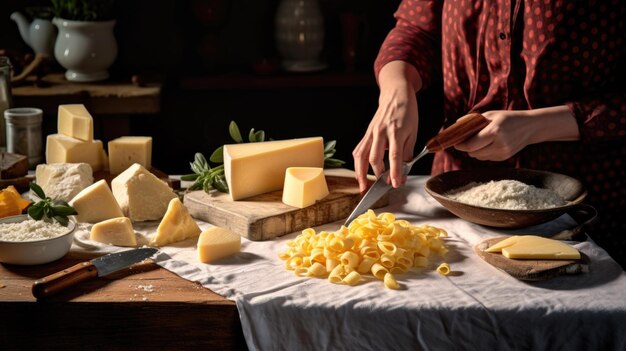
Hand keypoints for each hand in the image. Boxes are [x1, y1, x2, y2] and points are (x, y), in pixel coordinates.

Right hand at [353, 62, 421, 191]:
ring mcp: (371, 133)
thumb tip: (404, 170)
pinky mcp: (366, 133)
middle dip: (378, 174)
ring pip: (361, 155)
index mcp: (396, 131)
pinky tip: (359, 172)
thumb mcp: (413, 132)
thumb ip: (407, 151)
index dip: (395, 172)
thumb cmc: (406, 112)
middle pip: (374, 158)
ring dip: (360, 172)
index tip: (396, 184)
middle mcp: (381, 132)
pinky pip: (358, 150)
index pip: (394, 156)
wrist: (395, 94)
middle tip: (385, 184)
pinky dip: (357, 163)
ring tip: (362, 185)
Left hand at [455, 106, 579, 160]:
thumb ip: (473, 120)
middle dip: (466, 148)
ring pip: (479, 157)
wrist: (531, 126)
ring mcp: (503, 153)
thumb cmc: (508, 118)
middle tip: (464, 141)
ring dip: (474, 151)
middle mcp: (499, 144)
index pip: (471, 145)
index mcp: (494, 131)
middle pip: (473, 153)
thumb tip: (456, 126)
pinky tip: (488, 144)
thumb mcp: (491, 114)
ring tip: (478, 141)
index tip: (455, 143)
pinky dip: (483, 153)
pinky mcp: (504, 158)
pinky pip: (486, 158)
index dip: (460, 145)